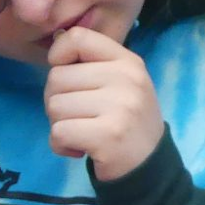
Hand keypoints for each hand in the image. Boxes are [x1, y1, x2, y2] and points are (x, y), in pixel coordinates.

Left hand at [45, 26, 165, 179]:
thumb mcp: (119, 83)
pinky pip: (59, 132)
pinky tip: (80, 149)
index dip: (58, 56)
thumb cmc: (126, 122)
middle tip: (79, 118)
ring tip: (83, 133)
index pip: (77, 37)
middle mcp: (127, 78)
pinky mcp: (108, 135)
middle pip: (57, 77)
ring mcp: (120, 106)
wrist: (149, 166)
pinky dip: (61, 146)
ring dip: (59, 125)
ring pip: (55, 106)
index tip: (67, 80)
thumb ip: (92, 64)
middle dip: (57, 101)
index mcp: (128, 61)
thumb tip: (55, 42)